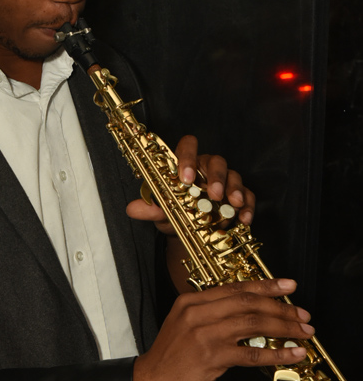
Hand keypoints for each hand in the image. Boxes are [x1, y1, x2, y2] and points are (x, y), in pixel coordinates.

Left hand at [125, 134, 254, 233]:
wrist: (189, 233)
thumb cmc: (175, 213)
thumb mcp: (161, 212)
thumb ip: (150, 209)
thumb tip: (132, 208)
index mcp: (186, 165)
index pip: (187, 147)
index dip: (187, 157)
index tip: (186, 178)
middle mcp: (207, 169)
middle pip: (216, 161)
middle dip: (216, 177)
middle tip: (213, 195)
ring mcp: (225, 180)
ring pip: (234, 175)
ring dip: (234, 189)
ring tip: (233, 205)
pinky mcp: (239, 195)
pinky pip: (248, 195)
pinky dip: (248, 206)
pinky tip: (244, 219)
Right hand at [132, 278, 313, 380]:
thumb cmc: (169, 358)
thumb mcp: (184, 325)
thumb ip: (211, 314)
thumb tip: (248, 314)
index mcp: (191, 301)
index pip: (235, 288)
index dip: (265, 286)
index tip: (288, 286)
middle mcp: (198, 313)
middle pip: (248, 303)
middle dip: (281, 308)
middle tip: (302, 315)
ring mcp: (204, 334)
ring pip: (254, 324)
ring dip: (284, 328)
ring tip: (303, 333)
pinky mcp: (211, 357)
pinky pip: (252, 353)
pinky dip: (276, 353)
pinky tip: (292, 354)